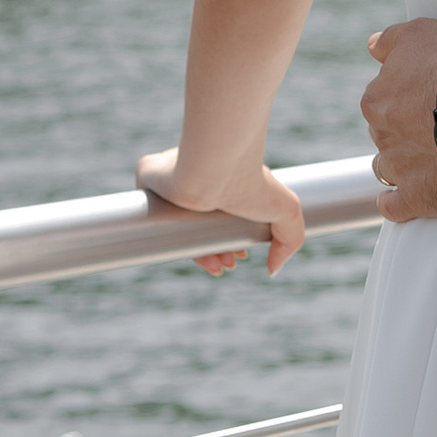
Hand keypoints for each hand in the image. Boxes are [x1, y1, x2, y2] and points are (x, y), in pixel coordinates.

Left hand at [136, 146, 306, 275]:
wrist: (213, 167)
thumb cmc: (251, 182)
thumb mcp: (287, 212)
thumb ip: (290, 241)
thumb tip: (273, 270)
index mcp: (225, 181)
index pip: (222, 218)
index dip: (229, 244)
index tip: (237, 258)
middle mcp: (198, 176)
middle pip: (198, 225)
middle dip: (215, 250)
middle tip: (227, 266)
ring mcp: (172, 175)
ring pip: (173, 222)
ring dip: (191, 249)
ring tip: (212, 266)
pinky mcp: (148, 172)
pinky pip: (146, 205)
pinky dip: (154, 227)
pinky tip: (172, 249)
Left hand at [363, 17, 436, 220]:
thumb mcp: (421, 32)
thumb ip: (391, 40)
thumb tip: (373, 47)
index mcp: (377, 99)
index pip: (382, 103)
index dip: (406, 101)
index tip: (429, 100)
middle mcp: (381, 133)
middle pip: (387, 135)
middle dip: (406, 132)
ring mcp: (399, 168)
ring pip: (389, 169)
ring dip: (404, 166)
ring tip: (432, 161)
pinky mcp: (419, 196)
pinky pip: (396, 207)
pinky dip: (399, 204)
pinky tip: (407, 200)